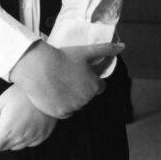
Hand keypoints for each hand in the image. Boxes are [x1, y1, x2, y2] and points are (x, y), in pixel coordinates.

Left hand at [0, 85, 55, 159]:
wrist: (49, 88)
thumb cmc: (20, 93)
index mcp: (5, 131)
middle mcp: (19, 139)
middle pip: (1, 147)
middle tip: (4, 118)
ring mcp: (32, 139)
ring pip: (15, 145)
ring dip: (12, 137)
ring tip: (18, 117)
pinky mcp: (42, 137)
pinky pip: (28, 142)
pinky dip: (25, 135)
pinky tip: (29, 120)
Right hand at [9, 40, 123, 118]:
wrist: (38, 67)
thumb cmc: (62, 57)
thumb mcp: (86, 51)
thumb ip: (106, 49)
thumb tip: (123, 46)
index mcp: (94, 86)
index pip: (99, 87)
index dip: (91, 80)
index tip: (82, 74)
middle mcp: (85, 99)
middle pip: (86, 96)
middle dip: (81, 89)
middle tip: (69, 78)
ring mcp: (72, 107)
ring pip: (76, 105)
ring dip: (71, 98)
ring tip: (60, 85)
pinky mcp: (59, 113)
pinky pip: (65, 112)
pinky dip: (62, 106)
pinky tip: (56, 95)